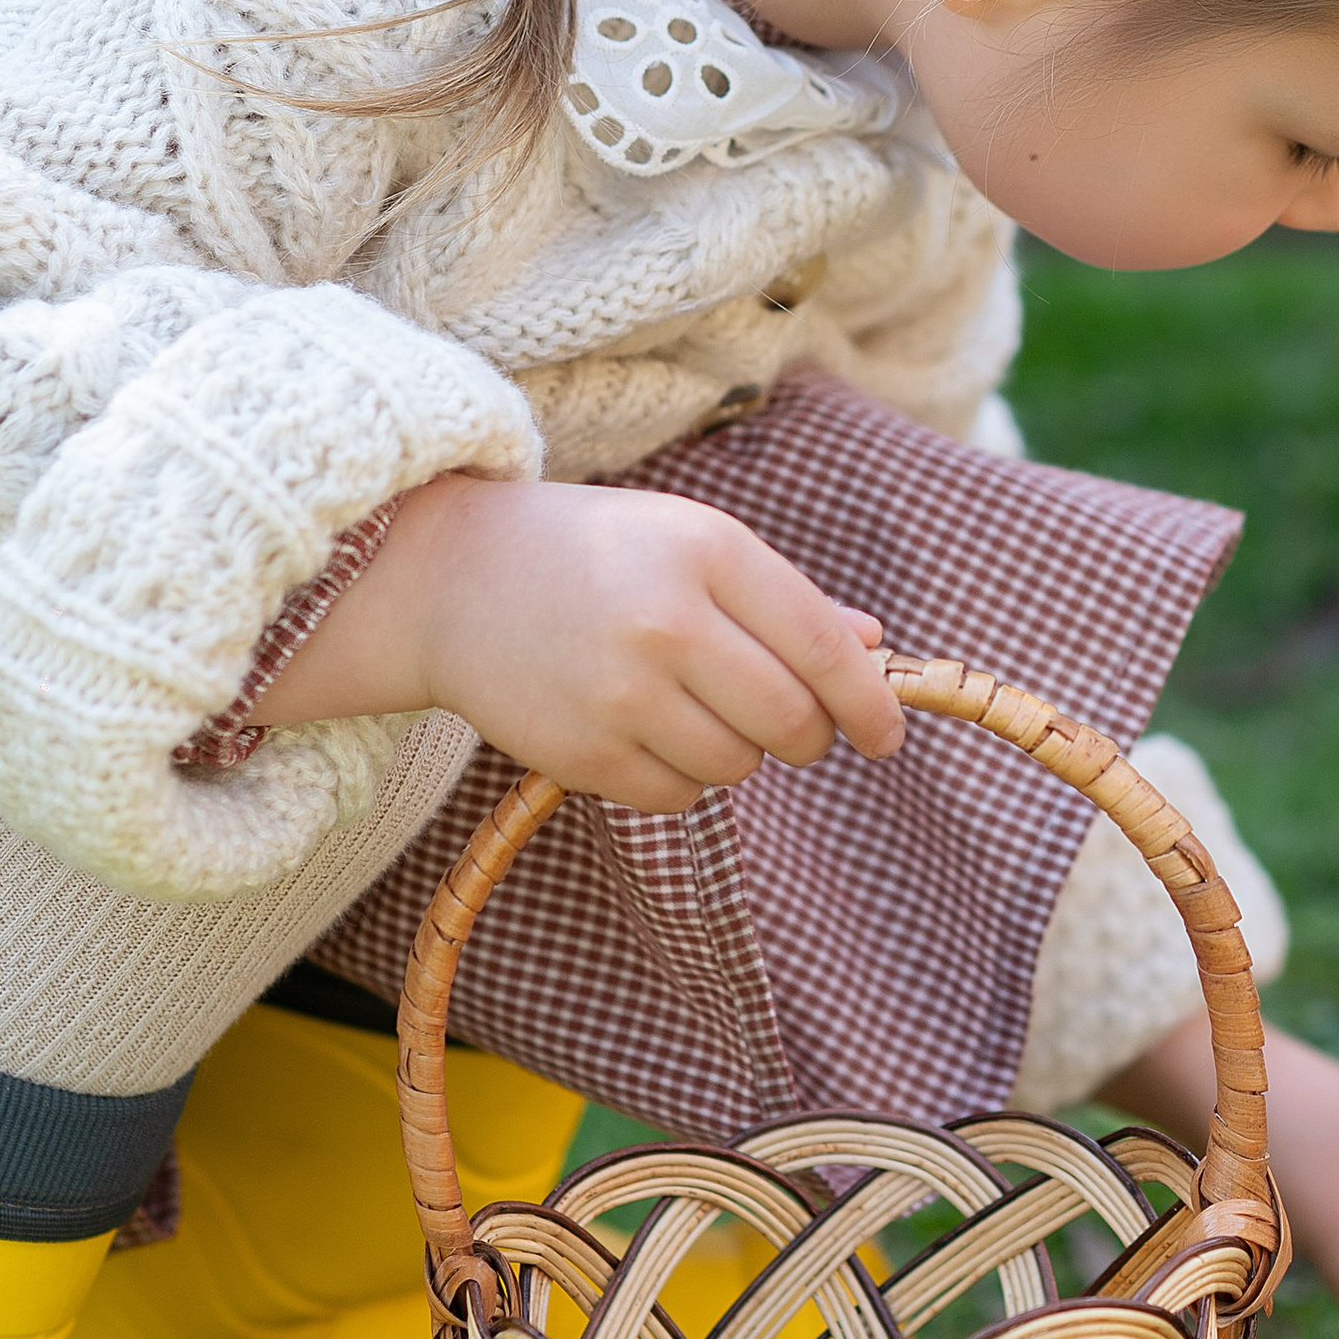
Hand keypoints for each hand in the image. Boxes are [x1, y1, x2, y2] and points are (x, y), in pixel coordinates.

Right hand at [257, 473, 902, 805]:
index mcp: (709, 550)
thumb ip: (785, 598)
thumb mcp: (692, 541)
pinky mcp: (580, 754)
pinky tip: (644, 730)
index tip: (887, 735)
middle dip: (807, 736)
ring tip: (690, 707)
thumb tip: (873, 649)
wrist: (451, 577)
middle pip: (790, 722)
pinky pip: (675, 797)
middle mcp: (666, 621)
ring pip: (736, 766)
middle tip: (789, 725)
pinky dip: (679, 778)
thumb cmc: (596, 554)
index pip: (823, 650)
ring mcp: (619, 693)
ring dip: (737, 753)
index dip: (869, 704)